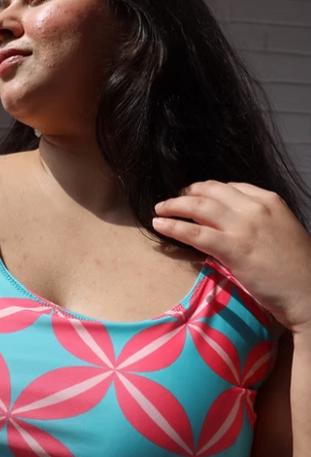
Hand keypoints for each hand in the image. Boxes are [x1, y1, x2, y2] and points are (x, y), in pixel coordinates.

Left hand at [152, 180, 310, 333]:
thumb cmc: (298, 270)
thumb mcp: (282, 232)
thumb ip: (259, 222)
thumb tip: (233, 225)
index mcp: (269, 200)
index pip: (230, 186)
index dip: (207, 190)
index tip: (195, 195)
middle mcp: (255, 207)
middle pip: (210, 191)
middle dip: (187, 192)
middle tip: (173, 200)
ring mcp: (243, 226)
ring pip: (198, 206)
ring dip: (174, 206)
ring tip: (159, 209)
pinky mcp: (233, 248)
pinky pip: (195, 232)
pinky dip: (173, 226)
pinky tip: (160, 225)